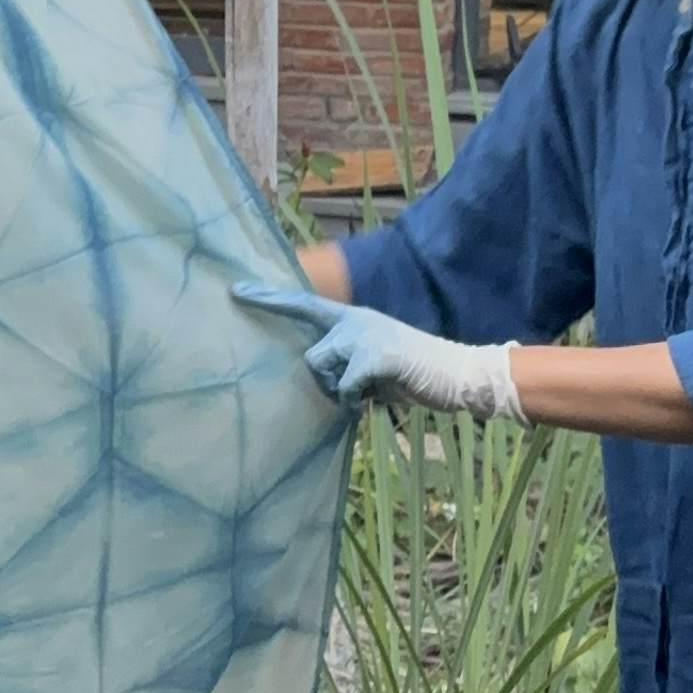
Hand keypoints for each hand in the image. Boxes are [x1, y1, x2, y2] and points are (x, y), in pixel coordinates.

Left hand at [236, 282, 526, 423]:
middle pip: (311, 356)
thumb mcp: (372, 362)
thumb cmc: (412, 373)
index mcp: (352, 319)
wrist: (455, 373)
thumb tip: (324, 380)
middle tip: (352, 393)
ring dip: (340, 391)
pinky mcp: (374, 356)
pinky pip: (343, 389)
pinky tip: (376, 400)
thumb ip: (345, 362)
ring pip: (322, 370)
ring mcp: (364, 336)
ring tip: (370, 392)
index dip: (270, 298)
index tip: (237, 290)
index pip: (303, 304)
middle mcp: (354, 321)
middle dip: (325, 382)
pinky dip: (355, 402)